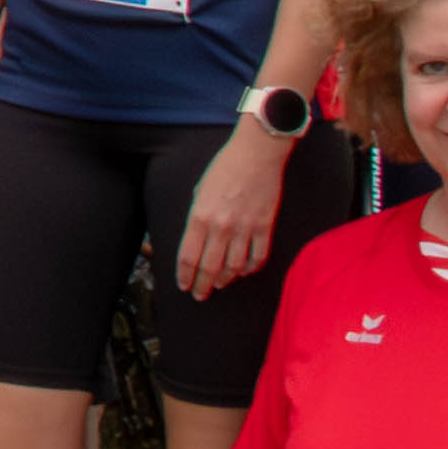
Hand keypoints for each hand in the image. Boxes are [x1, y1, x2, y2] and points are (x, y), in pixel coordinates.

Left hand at [174, 120, 295, 300]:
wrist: (256, 153)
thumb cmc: (224, 168)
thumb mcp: (200, 190)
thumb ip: (197, 217)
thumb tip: (196, 241)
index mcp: (200, 216)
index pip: (188, 257)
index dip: (185, 276)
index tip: (183, 285)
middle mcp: (221, 226)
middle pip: (209, 268)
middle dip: (202, 286)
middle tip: (200, 295)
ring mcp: (244, 228)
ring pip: (233, 268)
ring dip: (225, 280)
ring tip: (220, 284)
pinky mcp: (264, 227)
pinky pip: (257, 258)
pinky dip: (249, 268)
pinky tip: (243, 271)